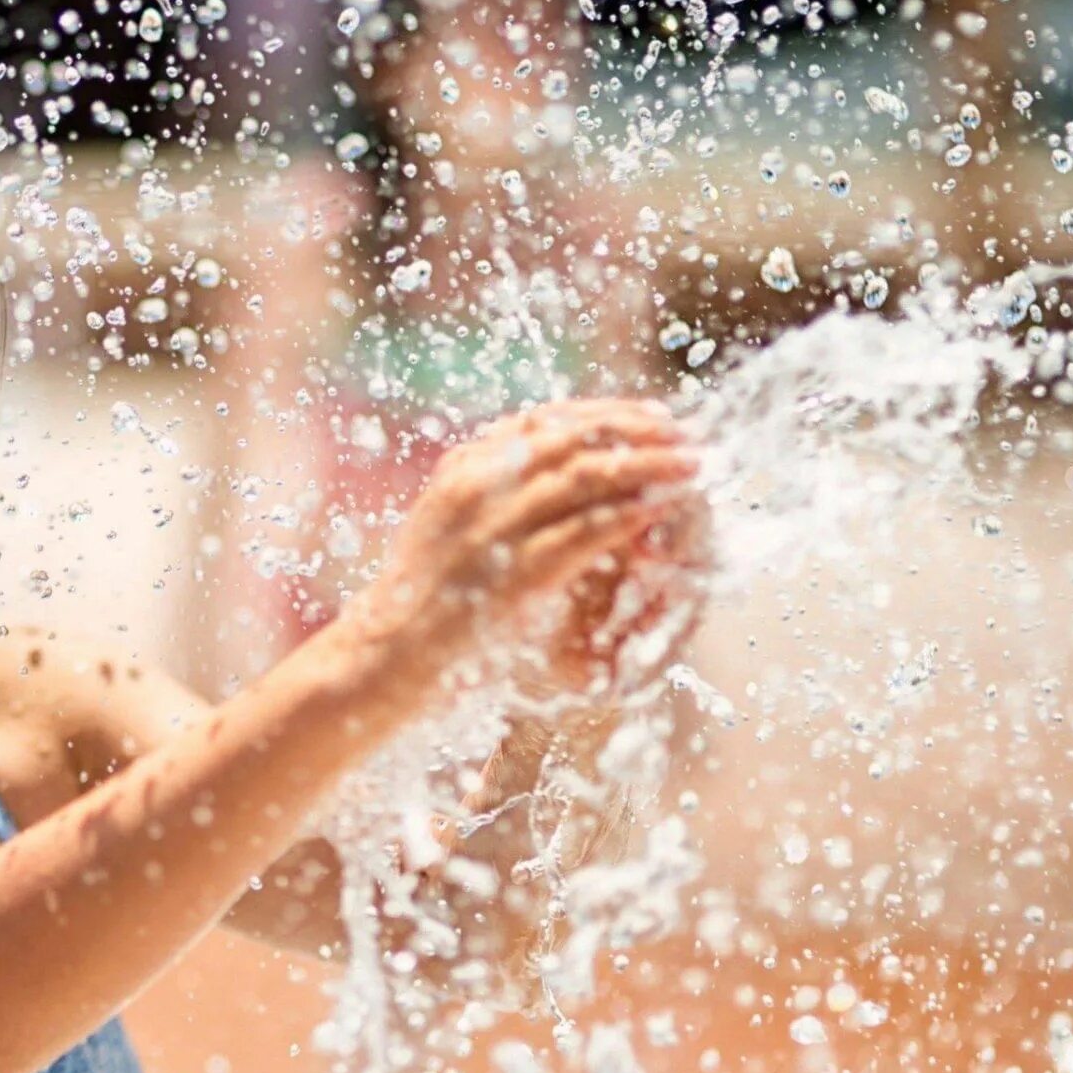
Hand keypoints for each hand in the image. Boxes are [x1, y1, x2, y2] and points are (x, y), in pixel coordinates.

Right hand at [342, 399, 699, 693]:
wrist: (381, 658)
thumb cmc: (418, 604)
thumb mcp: (446, 532)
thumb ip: (488, 499)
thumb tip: (540, 482)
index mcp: (462, 469)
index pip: (544, 421)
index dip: (605, 413)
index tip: (649, 415)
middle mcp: (477, 484)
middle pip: (573, 436)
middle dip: (637, 429)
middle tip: (685, 434)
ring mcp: (495, 526)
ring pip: (588, 475)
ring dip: (649, 465)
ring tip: (691, 465)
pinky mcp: (515, 573)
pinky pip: (588, 530)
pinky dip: (632, 514)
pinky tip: (662, 510)